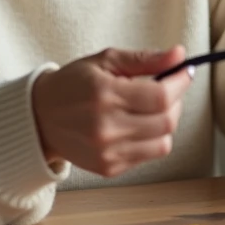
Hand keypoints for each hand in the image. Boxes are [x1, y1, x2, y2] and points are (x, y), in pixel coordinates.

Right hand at [31, 45, 192, 176]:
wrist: (40, 118)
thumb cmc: (73, 84)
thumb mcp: (106, 61)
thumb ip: (145, 59)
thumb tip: (179, 55)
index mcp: (105, 94)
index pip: (161, 96)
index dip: (180, 83)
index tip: (184, 72)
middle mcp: (106, 127)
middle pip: (166, 121)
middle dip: (176, 102)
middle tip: (168, 88)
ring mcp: (107, 152)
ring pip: (163, 142)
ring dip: (166, 123)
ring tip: (151, 109)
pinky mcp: (109, 168)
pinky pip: (148, 155)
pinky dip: (151, 139)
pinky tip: (137, 125)